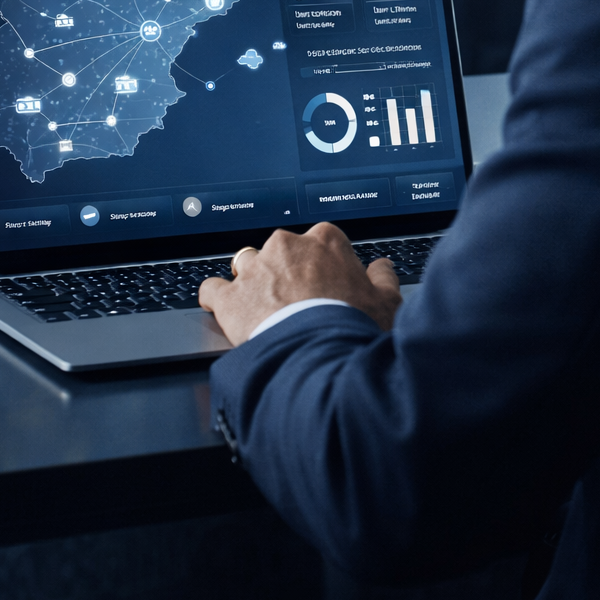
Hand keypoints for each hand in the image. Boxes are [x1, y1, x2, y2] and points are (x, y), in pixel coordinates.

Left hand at [198, 222, 402, 346]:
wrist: (320, 358)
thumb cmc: (354, 328)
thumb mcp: (386, 302)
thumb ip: (383, 278)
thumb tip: (382, 268)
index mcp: (324, 241)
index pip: (321, 241)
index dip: (324, 265)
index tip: (327, 284)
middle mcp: (286, 247)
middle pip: (282, 251)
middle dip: (287, 272)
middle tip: (299, 302)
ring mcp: (255, 270)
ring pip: (247, 265)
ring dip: (254, 283)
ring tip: (265, 309)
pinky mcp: (230, 298)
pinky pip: (213, 289)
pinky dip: (217, 298)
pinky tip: (224, 310)